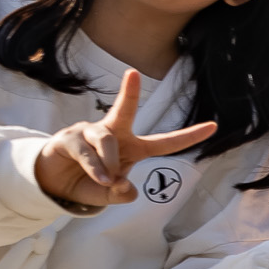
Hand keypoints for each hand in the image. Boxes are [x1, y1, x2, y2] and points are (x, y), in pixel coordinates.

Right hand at [33, 70, 218, 207]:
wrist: (55, 184)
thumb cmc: (89, 182)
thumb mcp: (109, 194)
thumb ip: (121, 194)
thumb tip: (124, 186)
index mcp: (134, 147)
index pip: (165, 142)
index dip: (189, 136)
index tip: (213, 126)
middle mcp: (114, 133)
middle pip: (124, 110)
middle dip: (128, 92)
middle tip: (132, 73)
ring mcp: (89, 132)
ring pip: (107, 142)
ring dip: (110, 164)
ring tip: (107, 180)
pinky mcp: (69, 138)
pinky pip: (87, 152)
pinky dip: (95, 168)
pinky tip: (100, 178)